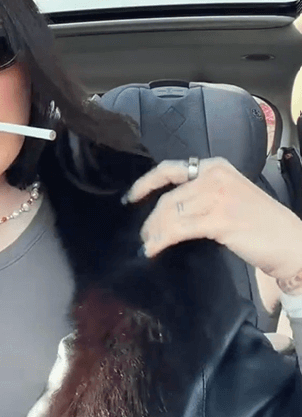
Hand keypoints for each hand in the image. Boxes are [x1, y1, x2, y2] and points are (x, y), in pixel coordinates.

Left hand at [123, 158, 301, 293]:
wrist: (292, 243)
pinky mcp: (219, 220)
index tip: (131, 197)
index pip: (169, 169)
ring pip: (170, 213)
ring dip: (153, 231)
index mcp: (215, 166)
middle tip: (142, 233)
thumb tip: (167, 205)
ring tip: (147, 244)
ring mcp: (217, 197)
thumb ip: (202, 192)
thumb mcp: (229, 194)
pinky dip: (161, 240)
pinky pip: (178, 229)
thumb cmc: (260, 223)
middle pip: (166, 195)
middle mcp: (214, 176)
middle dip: (150, 217)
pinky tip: (153, 249)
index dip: (145, 183)